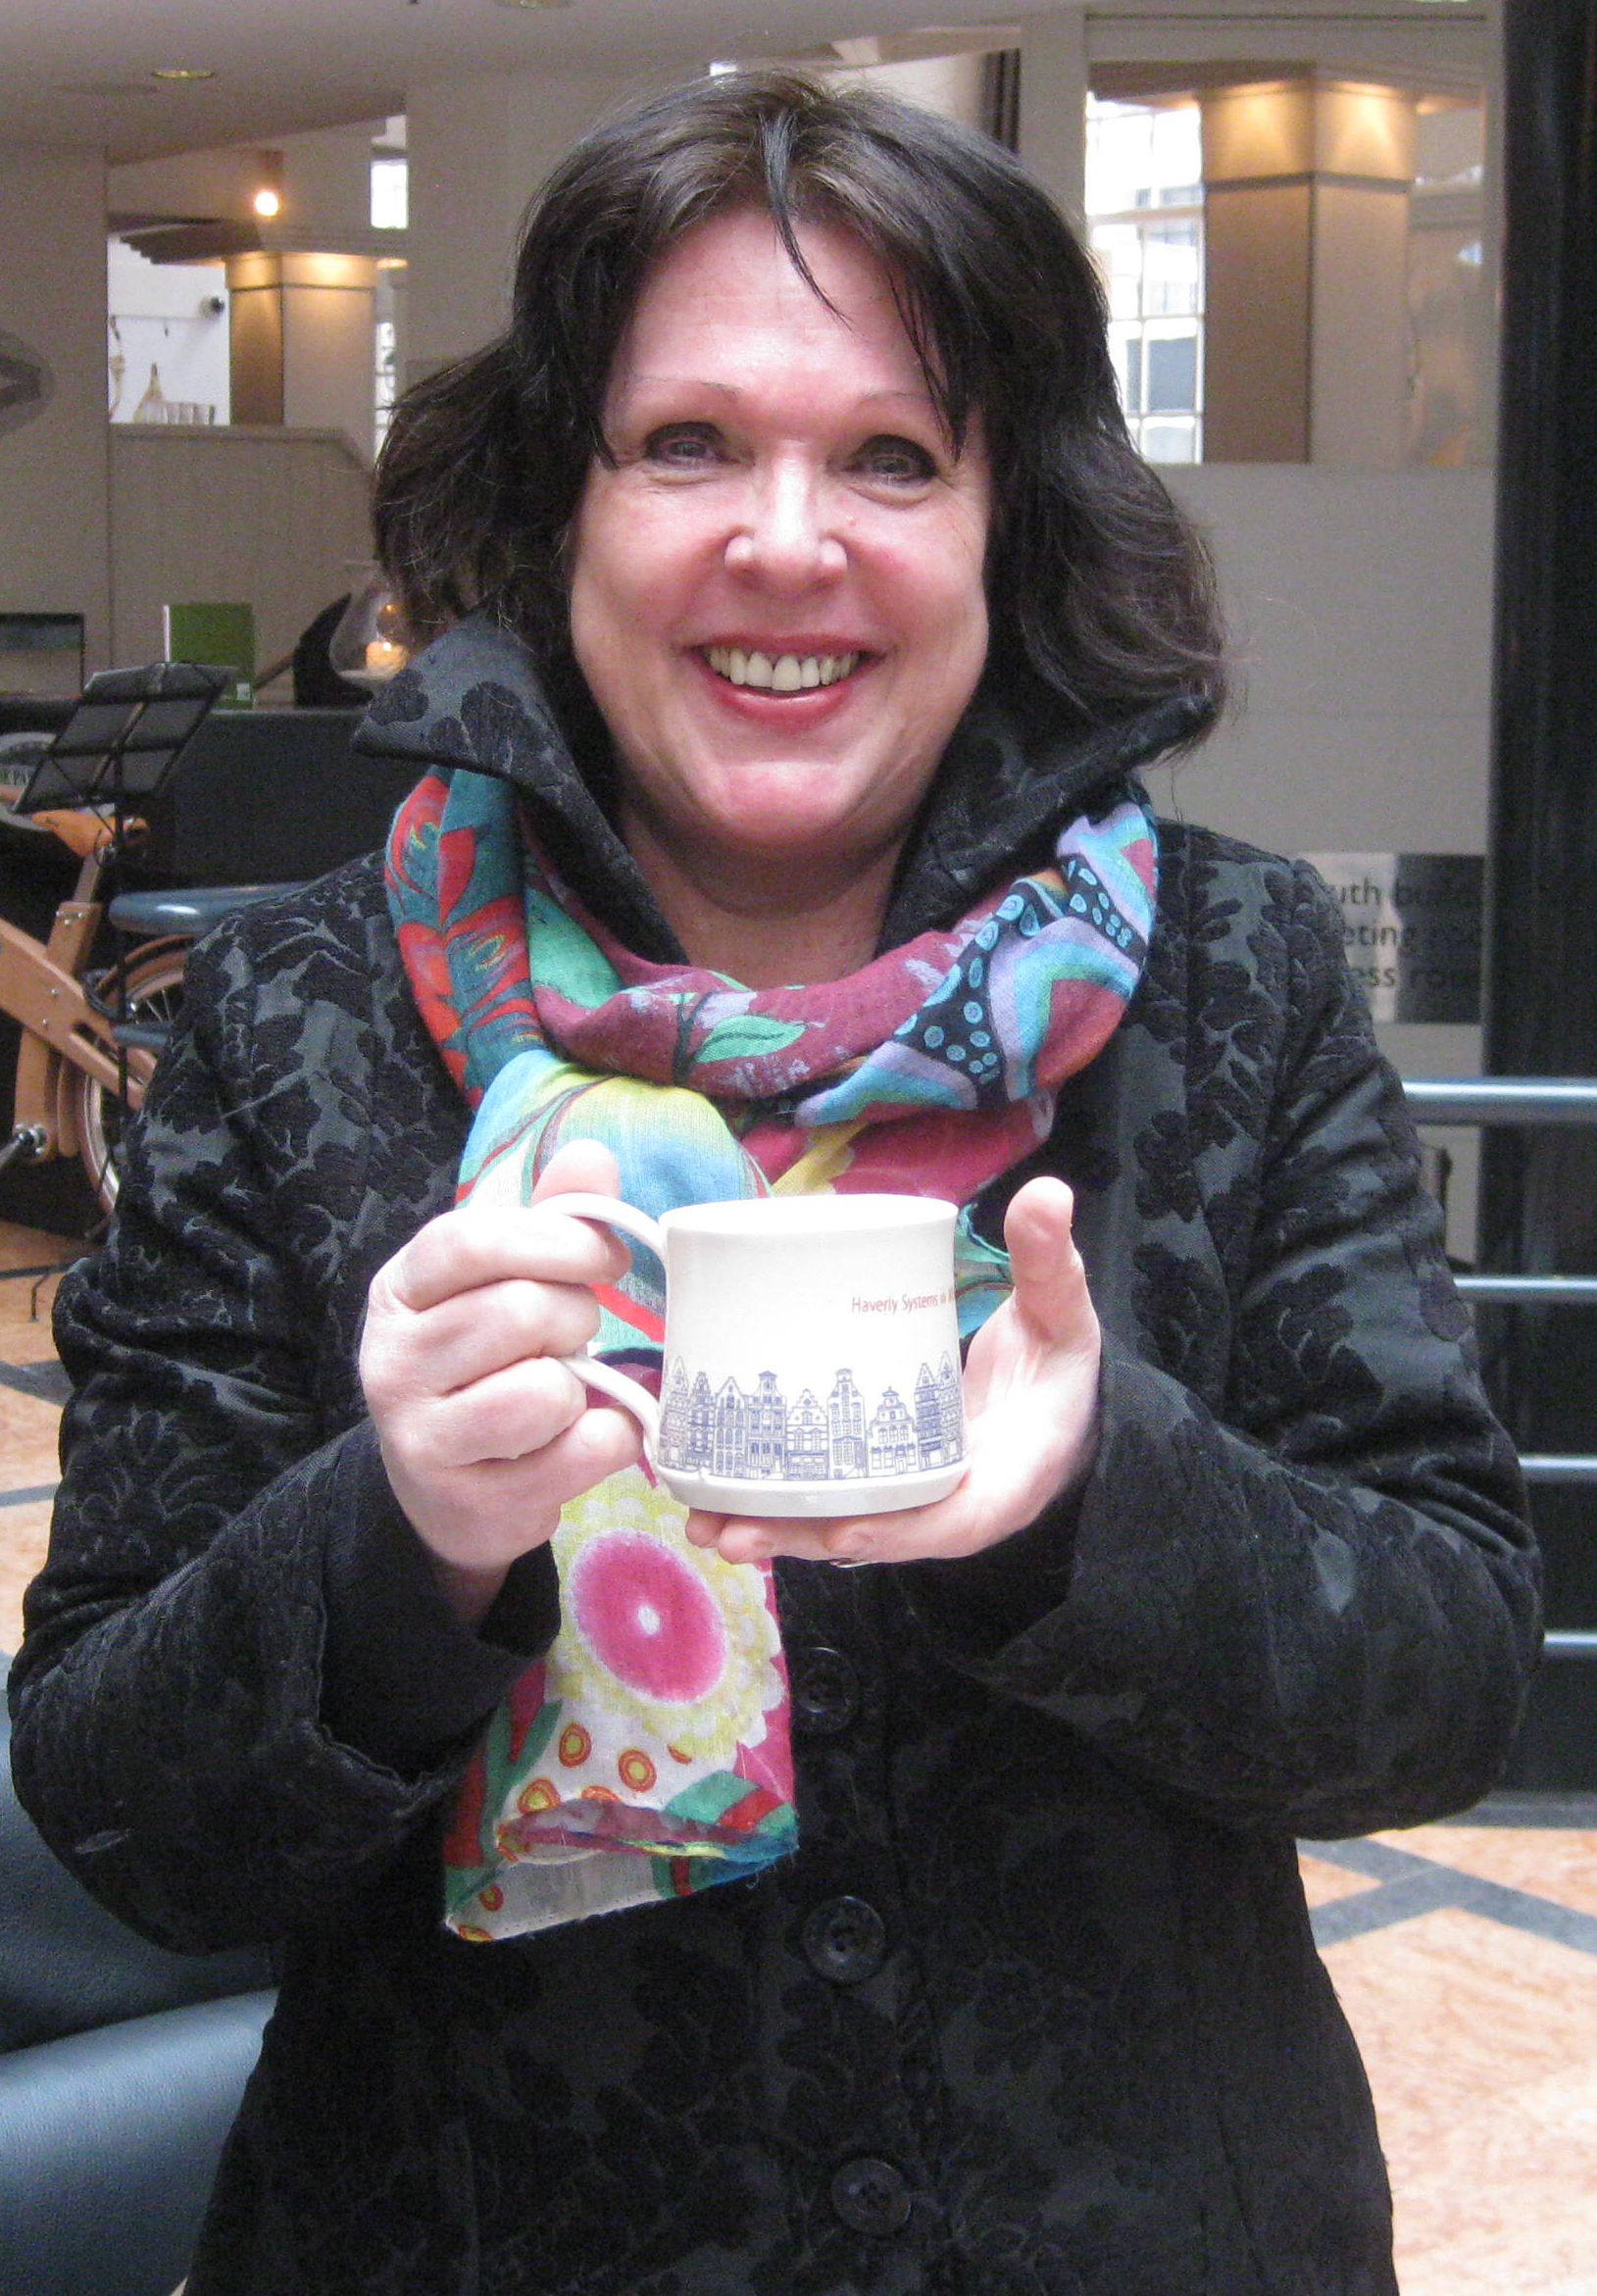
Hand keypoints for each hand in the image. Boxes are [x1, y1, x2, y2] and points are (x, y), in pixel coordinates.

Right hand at [359, 1139, 643, 1622]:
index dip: (554, 1238)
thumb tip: (593, 1156)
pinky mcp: (468, 1502)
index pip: (467, 1241)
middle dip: (575, 1318)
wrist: (446, 1493)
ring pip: (545, 1391)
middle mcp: (391, 1363)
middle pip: (520, 1312)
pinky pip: (578, 1454)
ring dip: (584, 1387)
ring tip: (565, 1388)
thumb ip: (549, 1220)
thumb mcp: (501, 1285)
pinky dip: (608, 1439)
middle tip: (574, 1335)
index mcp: (398, 1292)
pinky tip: (586, 1435)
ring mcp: (421, 1440)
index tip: (603, 1254)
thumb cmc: (485, 1367)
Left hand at [685, 1176, 1100, 1566]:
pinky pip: (830, 1501)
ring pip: (839, 1525)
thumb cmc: (1062, 1367)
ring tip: (702, 1523)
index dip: (899, 1528)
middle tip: (729, 1530)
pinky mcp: (885, 1484)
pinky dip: (778, 1504)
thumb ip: (1049, 1265)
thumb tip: (1046, 1195)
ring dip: (772, 1529)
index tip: (844, 1526)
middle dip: (801, 1537)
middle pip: (874, 1534)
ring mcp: (914, 1501)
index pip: (955, 1518)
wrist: (1060, 1403)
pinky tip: (716, 1496)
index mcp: (1007, 1477)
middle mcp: (954, 1504)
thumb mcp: (1063, 1318)